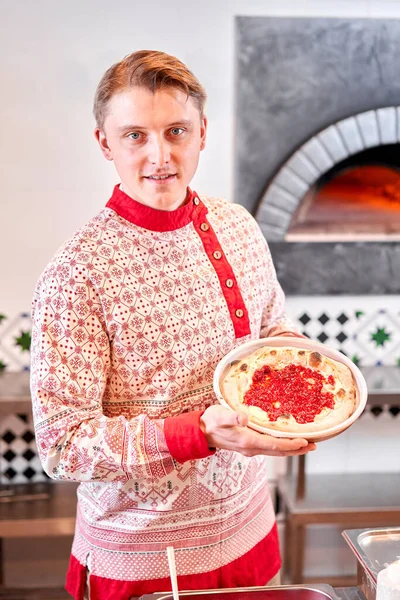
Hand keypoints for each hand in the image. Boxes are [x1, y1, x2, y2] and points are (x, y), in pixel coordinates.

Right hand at [200, 405, 315, 456]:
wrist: (200, 432)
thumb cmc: (211, 421)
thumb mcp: (220, 415)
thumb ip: (232, 416)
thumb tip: (245, 417)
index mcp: (247, 441)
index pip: (274, 445)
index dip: (290, 444)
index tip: (305, 442)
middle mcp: (251, 448)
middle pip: (279, 451)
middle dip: (297, 449)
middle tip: (314, 446)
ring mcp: (250, 449)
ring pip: (275, 451)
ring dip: (291, 449)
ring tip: (306, 445)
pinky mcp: (249, 446)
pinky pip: (270, 448)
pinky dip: (282, 446)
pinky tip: (287, 441)